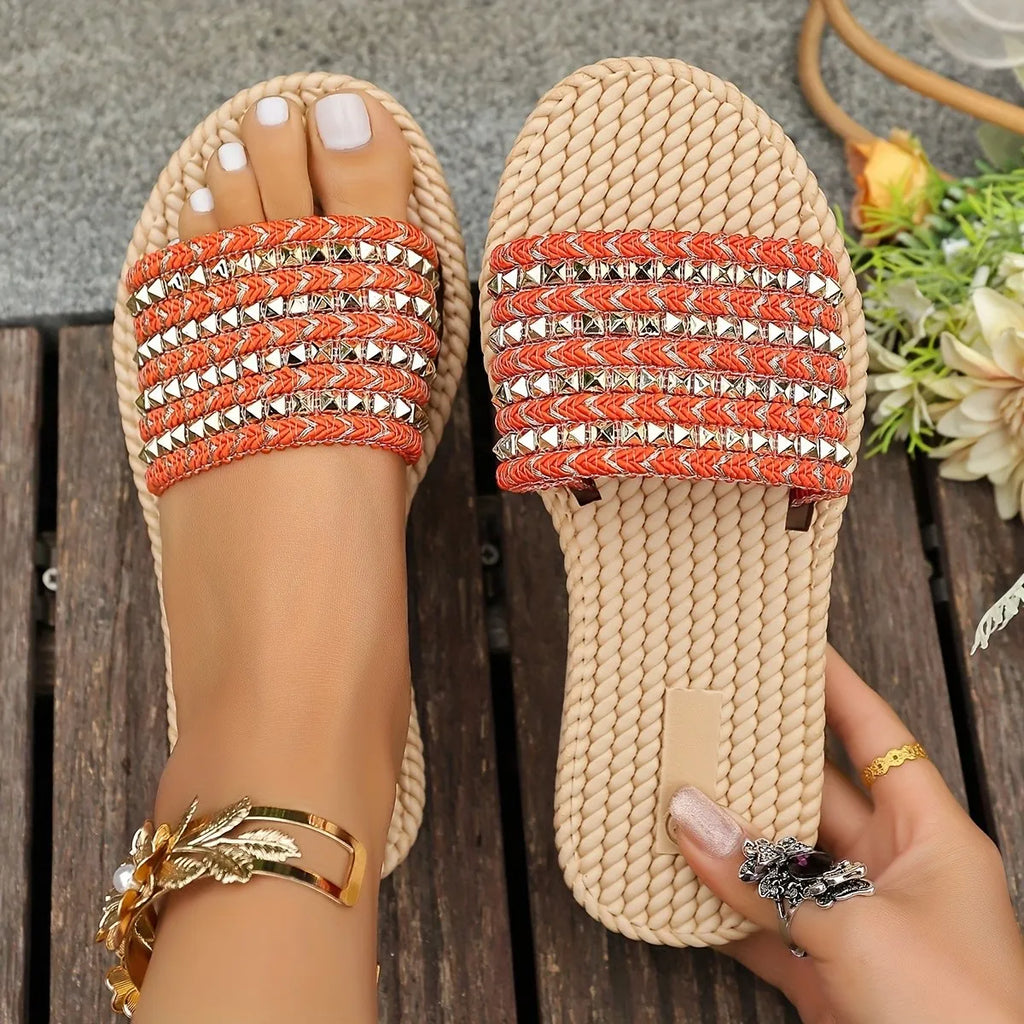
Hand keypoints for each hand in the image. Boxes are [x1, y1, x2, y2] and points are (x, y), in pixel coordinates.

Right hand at [668, 646, 1023, 1023]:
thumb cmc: (959, 1017)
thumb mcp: (861, 930)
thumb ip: (767, 877)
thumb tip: (689, 817)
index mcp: (929, 835)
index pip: (875, 735)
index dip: (832, 685)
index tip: (784, 643)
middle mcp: (893, 869)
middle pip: (813, 794)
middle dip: (757, 762)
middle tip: (701, 718)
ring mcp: (858, 922)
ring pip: (780, 862)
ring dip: (730, 839)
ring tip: (672, 791)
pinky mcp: (828, 973)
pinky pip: (764, 924)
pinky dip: (723, 909)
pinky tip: (679, 881)